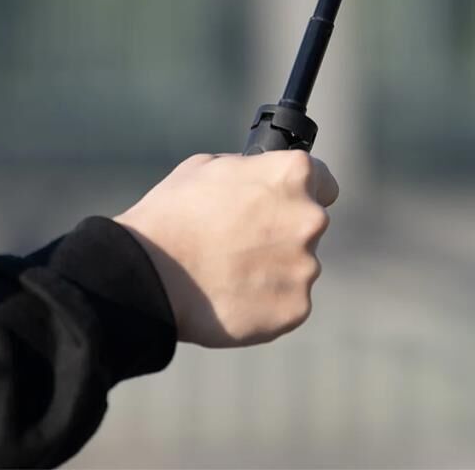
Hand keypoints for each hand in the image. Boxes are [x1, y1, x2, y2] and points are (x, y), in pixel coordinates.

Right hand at [113, 151, 338, 347]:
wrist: (150, 274)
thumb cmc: (173, 213)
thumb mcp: (210, 166)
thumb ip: (250, 171)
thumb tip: (260, 179)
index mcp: (294, 175)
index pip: (324, 182)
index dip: (303, 192)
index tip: (284, 203)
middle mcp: (310, 218)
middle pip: (309, 226)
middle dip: (283, 232)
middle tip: (244, 243)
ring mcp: (306, 267)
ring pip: (298, 267)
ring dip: (274, 270)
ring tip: (229, 273)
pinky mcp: (296, 308)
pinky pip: (288, 303)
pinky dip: (265, 302)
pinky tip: (232, 297)